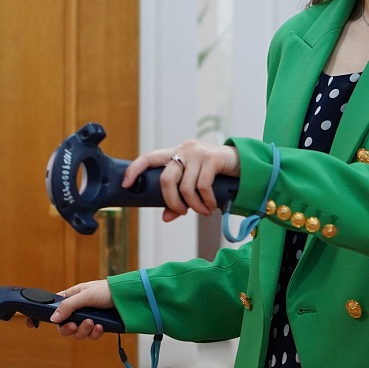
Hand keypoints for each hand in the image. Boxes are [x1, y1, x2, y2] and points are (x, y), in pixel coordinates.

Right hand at [27, 280, 115, 340]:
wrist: (130, 298)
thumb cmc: (108, 290)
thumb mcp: (85, 295)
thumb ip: (68, 306)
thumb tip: (52, 319)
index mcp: (72, 297)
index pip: (53, 308)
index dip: (43, 316)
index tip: (31, 324)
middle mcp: (78, 309)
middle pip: (63, 325)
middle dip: (67, 328)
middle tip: (73, 325)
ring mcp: (89, 319)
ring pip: (77, 333)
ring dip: (83, 330)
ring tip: (92, 323)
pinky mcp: (100, 327)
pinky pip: (91, 336)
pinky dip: (95, 333)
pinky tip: (101, 326)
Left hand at [122, 140, 240, 221]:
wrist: (243, 163)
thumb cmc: (215, 174)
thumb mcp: (195, 184)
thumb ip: (179, 198)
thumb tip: (166, 217)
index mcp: (175, 154)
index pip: (149, 158)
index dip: (135, 170)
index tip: (126, 184)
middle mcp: (184, 150)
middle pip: (166, 178)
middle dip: (172, 201)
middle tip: (182, 212)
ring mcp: (198, 153)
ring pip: (186, 187)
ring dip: (194, 206)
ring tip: (203, 211)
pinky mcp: (212, 158)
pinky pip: (203, 186)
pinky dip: (206, 202)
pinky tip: (211, 206)